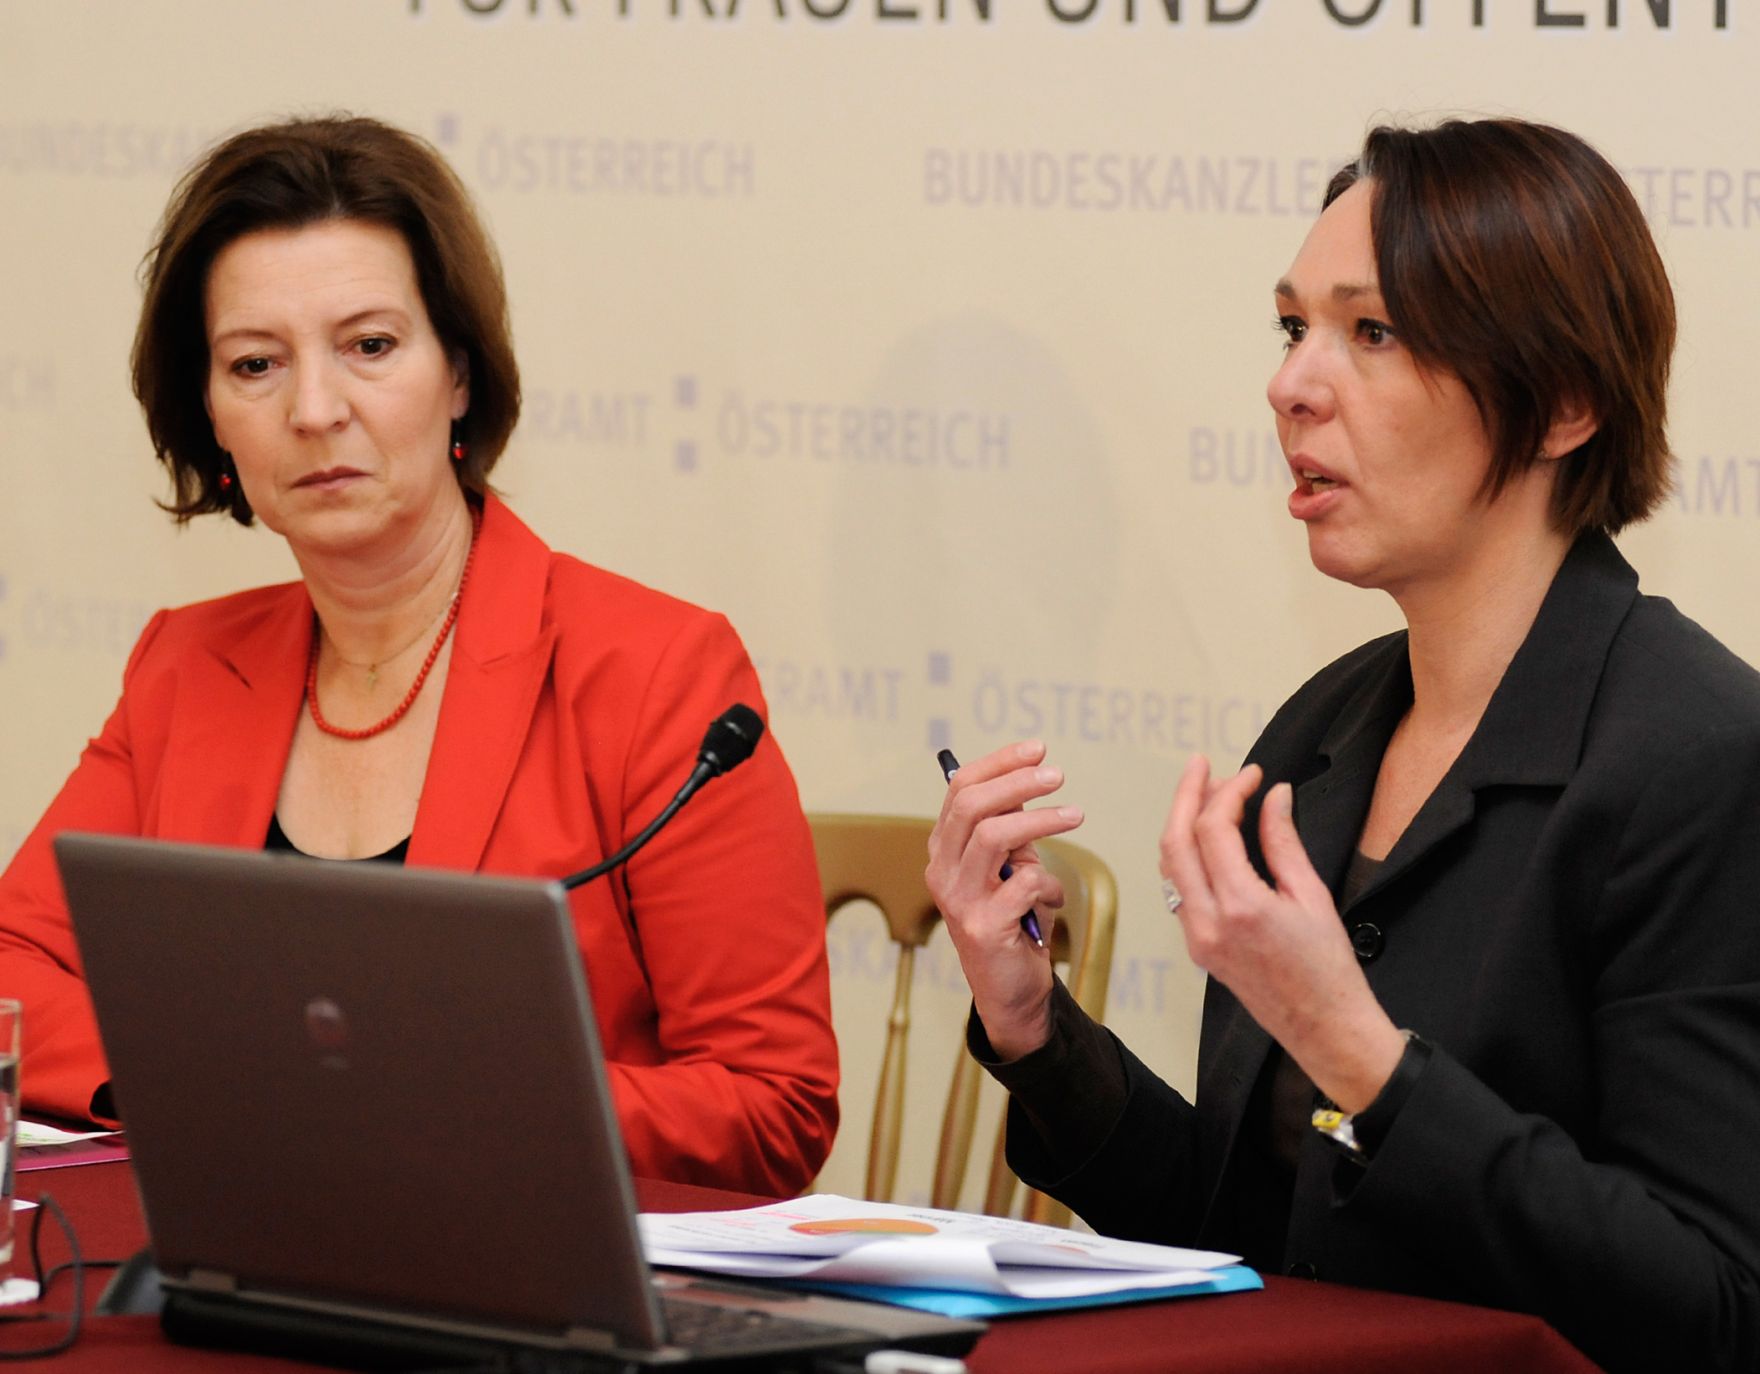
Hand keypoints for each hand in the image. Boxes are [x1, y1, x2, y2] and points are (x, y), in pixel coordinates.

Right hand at [926, 739, 1083, 1060]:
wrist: (1011, 991)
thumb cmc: (1013, 920)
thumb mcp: (1008, 867)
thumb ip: (1010, 829)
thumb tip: (1030, 777)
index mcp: (944, 849)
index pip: (960, 789)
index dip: (999, 763)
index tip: (1037, 749)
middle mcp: (942, 871)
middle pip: (973, 805)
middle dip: (1018, 782)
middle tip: (1057, 774)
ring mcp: (958, 900)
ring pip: (994, 836)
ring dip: (1041, 820)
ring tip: (1075, 815)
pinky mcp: (983, 927)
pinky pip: (1023, 884)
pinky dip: (1049, 883)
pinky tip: (1056, 898)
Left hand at [1159, 756, 1404, 1111]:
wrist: (1324, 1029)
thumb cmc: (1329, 968)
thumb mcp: (1312, 896)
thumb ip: (1283, 841)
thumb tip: (1273, 794)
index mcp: (1241, 908)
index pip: (1214, 830)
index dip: (1229, 791)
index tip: (1253, 774)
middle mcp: (1207, 922)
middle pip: (1175, 841)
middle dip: (1186, 795)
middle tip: (1202, 764)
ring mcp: (1196, 937)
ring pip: (1169, 865)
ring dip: (1182, 823)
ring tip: (1209, 794)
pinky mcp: (1196, 947)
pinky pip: (1177, 888)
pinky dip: (1185, 853)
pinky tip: (1206, 836)